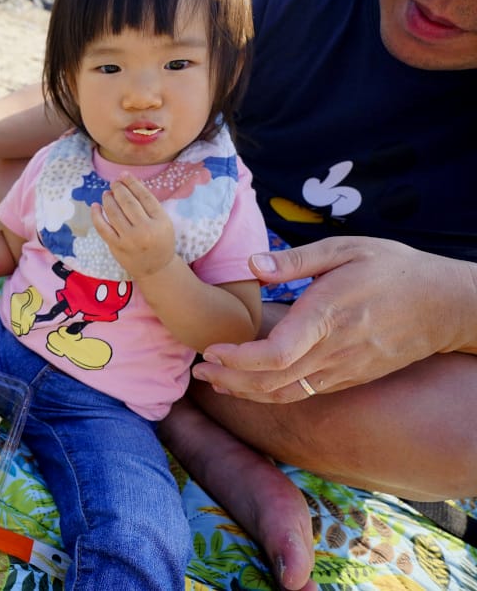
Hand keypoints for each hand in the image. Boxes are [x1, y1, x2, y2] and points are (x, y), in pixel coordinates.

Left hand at [92, 173, 175, 279]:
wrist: (156, 269)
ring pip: (114, 212)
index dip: (133, 183)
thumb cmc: (160, 241)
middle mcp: (145, 230)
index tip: (124, 175)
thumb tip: (131, 182)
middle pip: (129, 202)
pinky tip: (95, 206)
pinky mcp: (116, 246)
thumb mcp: (163, 222)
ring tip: (107, 193)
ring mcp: (129, 239)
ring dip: (108, 199)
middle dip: (119, 188)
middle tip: (114, 182)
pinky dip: (96, 215)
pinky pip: (102, 227)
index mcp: (160, 221)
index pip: (145, 196)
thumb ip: (150, 204)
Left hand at [193, 236, 476, 401]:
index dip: (239, 360)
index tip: (211, 350)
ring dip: (246, 392)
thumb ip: (296, 260)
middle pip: (272, 382)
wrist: (445, 304)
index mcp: (328, 317)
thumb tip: (252, 264)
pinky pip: (304, 392)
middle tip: (198, 370)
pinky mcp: (350, 377)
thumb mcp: (346, 249)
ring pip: (287, 393)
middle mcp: (334, 351)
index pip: (276, 354)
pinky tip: (250, 383)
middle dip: (229, 381)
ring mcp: (344, 370)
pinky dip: (271, 393)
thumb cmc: (393, 269)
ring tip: (214, 381)